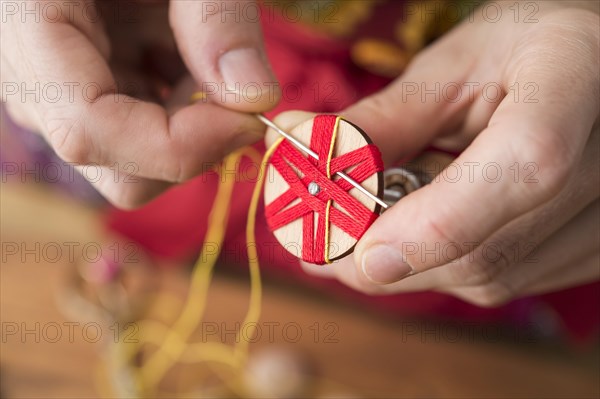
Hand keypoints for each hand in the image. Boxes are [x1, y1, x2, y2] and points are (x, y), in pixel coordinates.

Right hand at [1, 0, 278, 207]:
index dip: (177, 145)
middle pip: (118, 170)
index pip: (89, 131)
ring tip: (201, 51)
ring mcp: (61, 93)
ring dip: (192, 124)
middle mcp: (32, 78)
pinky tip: (187, 58)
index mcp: (25, 26)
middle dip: (193, 146)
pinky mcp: (89, 93)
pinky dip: (182, 108)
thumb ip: (215, 17)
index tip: (249, 120)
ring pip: (137, 161)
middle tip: (236, 91)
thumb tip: (257, 98)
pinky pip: (142, 133)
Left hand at [298, 1, 598, 305]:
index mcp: (576, 78)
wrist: (586, 68)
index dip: (438, 222)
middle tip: (322, 247)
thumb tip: (305, 154)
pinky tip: (425, 231)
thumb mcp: (450, 68)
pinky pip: (508, 279)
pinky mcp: (596, 245)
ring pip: (492, 276)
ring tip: (370, 228)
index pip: (524, 166)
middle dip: (391, 259)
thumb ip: (384, 120)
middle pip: (492, 245)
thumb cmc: (515, 53)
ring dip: (412, 265)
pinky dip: (448, 265)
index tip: (363, 255)